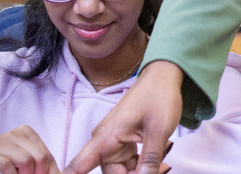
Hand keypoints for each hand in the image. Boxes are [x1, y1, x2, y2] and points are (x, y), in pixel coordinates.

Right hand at [0, 125, 59, 173]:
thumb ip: (37, 162)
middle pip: (40, 157)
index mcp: (27, 132)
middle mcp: (16, 134)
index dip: (50, 171)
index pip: (47, 154)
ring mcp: (3, 143)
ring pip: (27, 161)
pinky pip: (8, 167)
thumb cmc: (2, 157)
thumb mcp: (21, 155)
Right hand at [63, 61, 183, 173]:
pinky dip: (143, 165)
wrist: (163, 77)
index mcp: (105, 139)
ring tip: (162, 163)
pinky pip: (130, 164)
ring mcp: (113, 144)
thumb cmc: (157, 96)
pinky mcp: (123, 144)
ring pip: (123, 172)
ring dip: (141, 171)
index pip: (77, 167)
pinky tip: (159, 158)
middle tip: (160, 169)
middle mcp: (104, 143)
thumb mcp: (159, 131)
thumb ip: (150, 160)